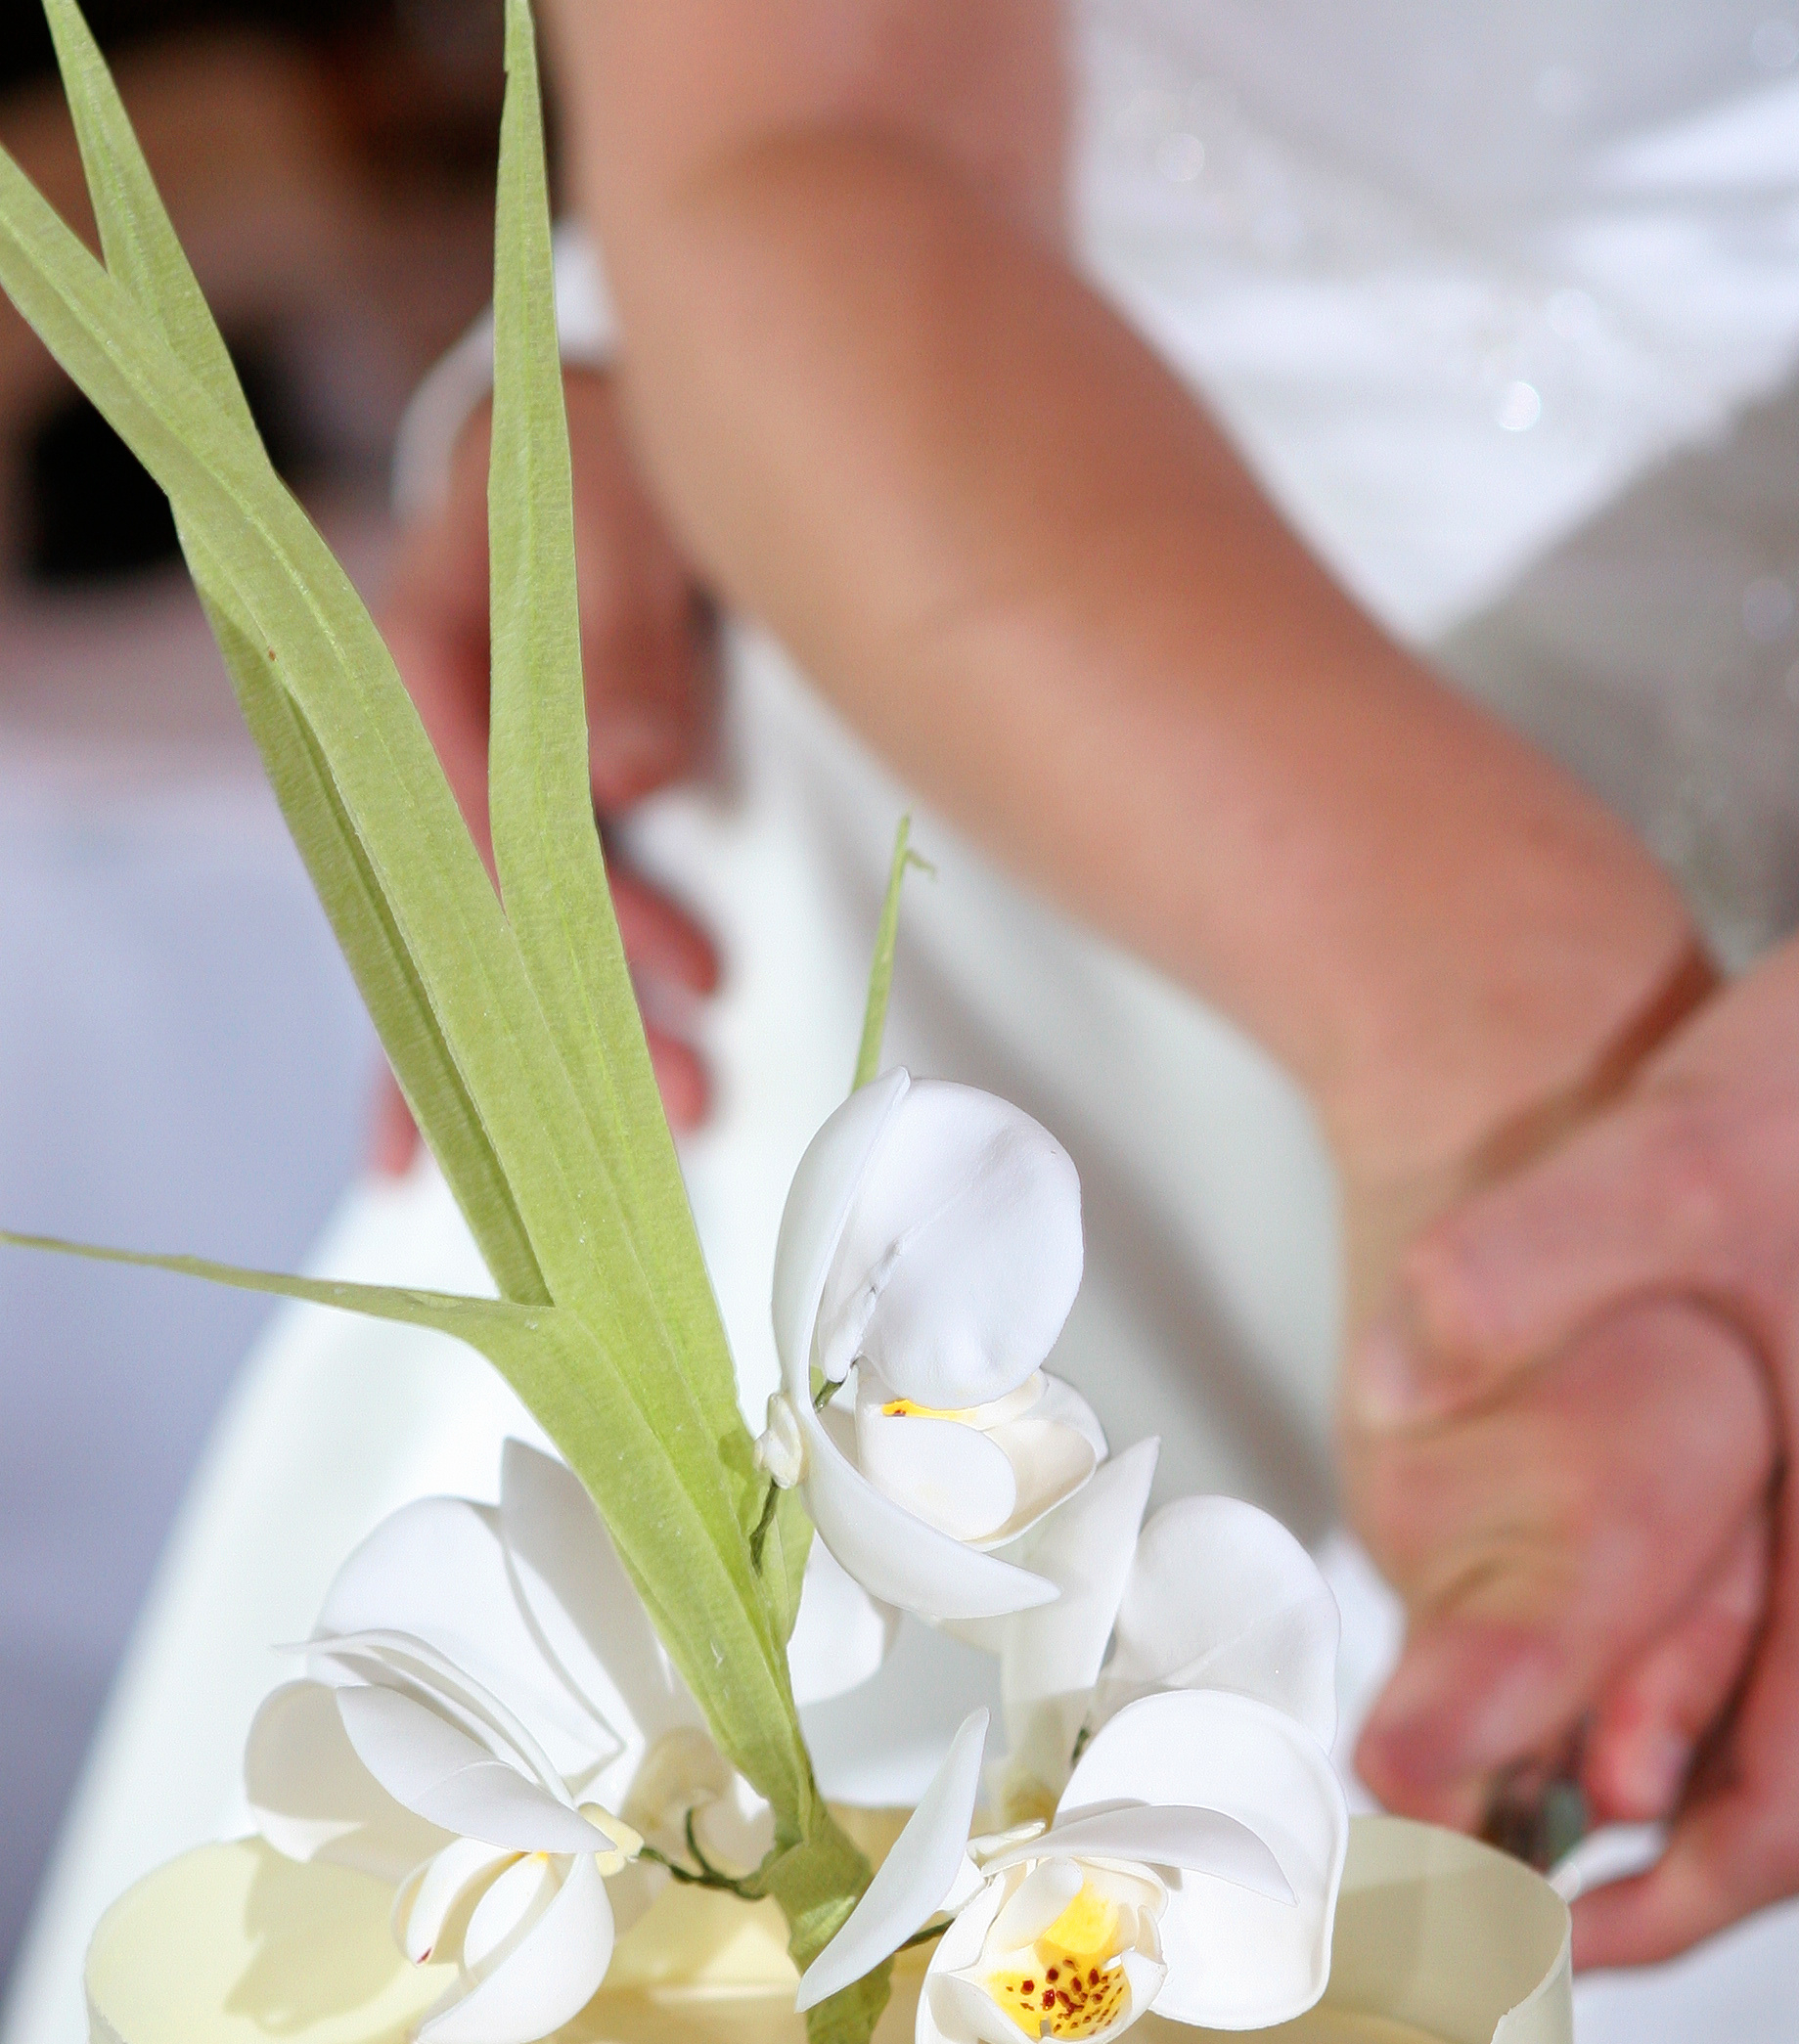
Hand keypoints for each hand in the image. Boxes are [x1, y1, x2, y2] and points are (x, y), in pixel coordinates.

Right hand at [373, 365, 721, 1169]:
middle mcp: (415, 751)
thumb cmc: (601, 453)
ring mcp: (443, 804)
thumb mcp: (621, 492)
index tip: (696, 975)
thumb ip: (625, 627)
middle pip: (476, 922)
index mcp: (425, 665)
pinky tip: (425, 1163)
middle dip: (573, 1030)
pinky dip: (455, 1059)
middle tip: (689, 1101)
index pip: (506, 827)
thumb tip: (637, 777)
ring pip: (458, 962)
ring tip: (631, 1145)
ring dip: (527, 1067)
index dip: (598, 918)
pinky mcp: (483, 837)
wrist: (586, 438)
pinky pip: (459, 959)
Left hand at [1353, 788, 1798, 1961]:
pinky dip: (1760, 1619)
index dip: (1667, 1919)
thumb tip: (1386, 1367)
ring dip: (1701, 1713)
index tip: (1551, 1944)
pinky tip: (1665, 1563)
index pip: (1794, 1820)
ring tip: (1549, 1705)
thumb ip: (1514, 1271)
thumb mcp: (1681, 1150)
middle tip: (1500, 1823)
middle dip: (1652, 1828)